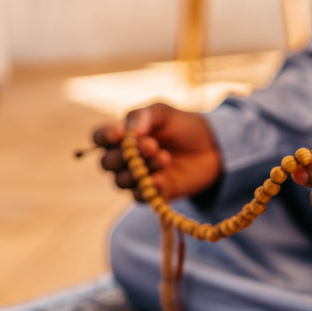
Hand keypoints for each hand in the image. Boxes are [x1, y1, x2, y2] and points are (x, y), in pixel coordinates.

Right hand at [92, 103, 221, 199]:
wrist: (212, 147)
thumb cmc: (183, 126)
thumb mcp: (165, 113)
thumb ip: (145, 116)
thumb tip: (129, 133)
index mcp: (123, 135)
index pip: (99, 137)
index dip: (104, 137)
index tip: (119, 134)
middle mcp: (125, 158)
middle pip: (106, 163)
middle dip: (125, 155)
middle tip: (152, 145)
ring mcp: (138, 177)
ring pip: (120, 181)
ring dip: (138, 171)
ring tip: (164, 157)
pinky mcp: (152, 193)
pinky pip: (138, 197)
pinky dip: (146, 189)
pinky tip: (161, 179)